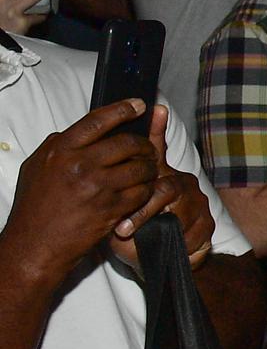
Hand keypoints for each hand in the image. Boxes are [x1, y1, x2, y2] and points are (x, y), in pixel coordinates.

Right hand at [0, 99, 155, 289]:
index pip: (98, 120)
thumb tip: (83, 132)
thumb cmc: (35, 206)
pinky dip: (146, 189)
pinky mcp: (112, 209)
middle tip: (147, 148)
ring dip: (149, 167)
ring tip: (147, 169)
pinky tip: (142, 190)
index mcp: (60, 150)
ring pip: (140, 167)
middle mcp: (80, 165)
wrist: (36, 244)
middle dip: (143, 144)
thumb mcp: (37, 167)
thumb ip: (59, 146)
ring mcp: (98, 187)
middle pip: (127, 143)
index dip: (123, 109)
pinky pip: (142, 192)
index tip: (139, 104)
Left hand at [104, 105, 213, 269]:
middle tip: (122, 230)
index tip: (156, 115)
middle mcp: (182, 182)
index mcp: (158, 174)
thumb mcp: (118, 213)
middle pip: (166, 189)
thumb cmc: (135, 233)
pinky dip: (176, 245)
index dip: (157, 129)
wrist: (160, 261)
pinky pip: (193, 233)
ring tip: (142, 245)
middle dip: (143, 212)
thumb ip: (116, 193)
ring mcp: (198, 202)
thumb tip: (108, 169)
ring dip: (158, 233)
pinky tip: (166, 248)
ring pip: (180, 214)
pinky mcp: (208, 223)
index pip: (158, 147)